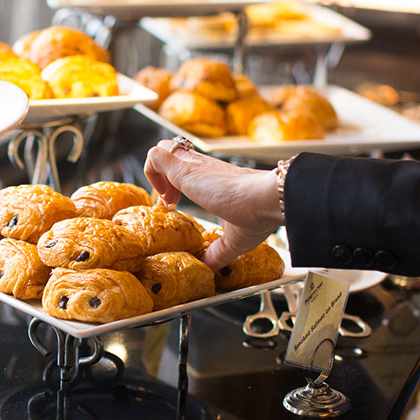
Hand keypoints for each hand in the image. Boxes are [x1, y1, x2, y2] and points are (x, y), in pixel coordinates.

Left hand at [143, 139, 282, 269]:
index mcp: (211, 176)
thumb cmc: (258, 214)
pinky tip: (167, 199)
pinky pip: (155, 155)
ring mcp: (192, 164)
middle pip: (170, 151)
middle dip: (162, 176)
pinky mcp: (184, 168)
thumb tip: (209, 270)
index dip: (172, 184)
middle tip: (171, 203)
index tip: (175, 207)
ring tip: (169, 201)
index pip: (184, 165)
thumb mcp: (233, 239)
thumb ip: (218, 253)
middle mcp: (200, 165)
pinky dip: (152, 174)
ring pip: (161, 149)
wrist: (266, 200)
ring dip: (156, 175)